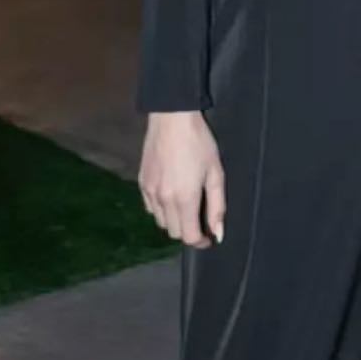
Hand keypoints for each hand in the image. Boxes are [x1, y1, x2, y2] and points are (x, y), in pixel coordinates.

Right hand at [139, 111, 225, 246]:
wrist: (171, 118)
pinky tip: (171, 196)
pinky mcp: (141, 183)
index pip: (188, 237)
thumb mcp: (215, 173)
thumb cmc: (199, 142)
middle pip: (174, 232)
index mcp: (184, 199)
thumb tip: (218, 234)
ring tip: (186, 207)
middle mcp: (163, 200)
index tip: (209, 238)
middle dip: (188, 231)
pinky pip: (150, 208)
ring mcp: (149, 192)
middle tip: (200, 220)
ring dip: (174, 221)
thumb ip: (217, 207)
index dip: (200, 242)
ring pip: (161, 221)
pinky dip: (161, 210)